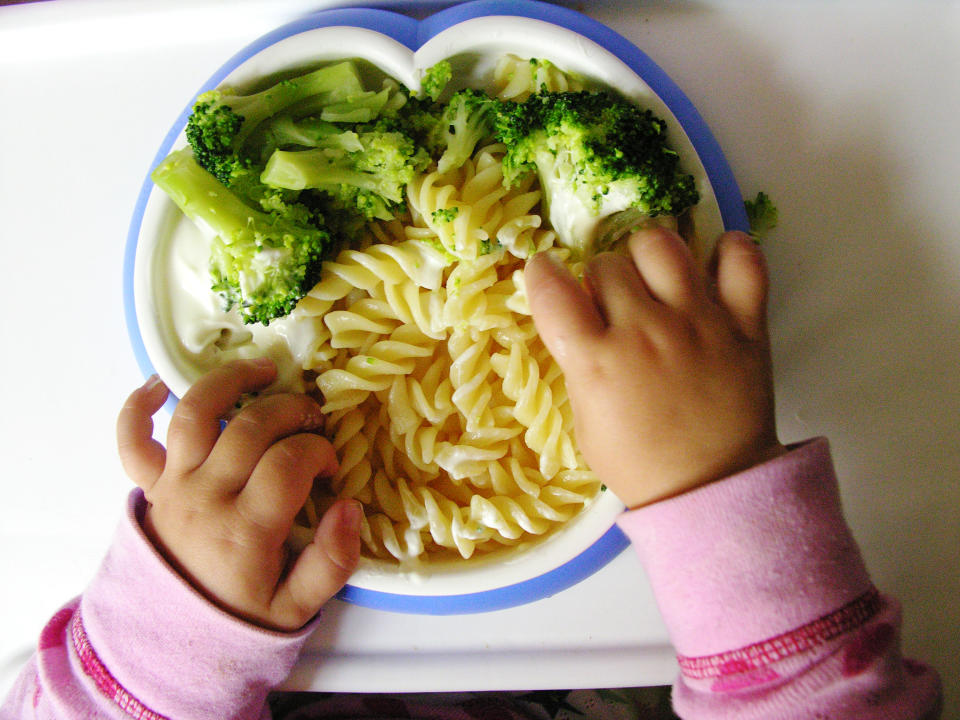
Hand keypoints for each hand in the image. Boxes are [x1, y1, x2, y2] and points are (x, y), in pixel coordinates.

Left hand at [116, 358, 360, 630]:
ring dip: (229, 381)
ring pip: (196, 414)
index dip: (320, 451)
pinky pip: (132, 439)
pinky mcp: (150, 486)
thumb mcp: (297, 608)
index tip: (331, 466)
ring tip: (264, 369)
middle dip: (292, 410)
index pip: (289, 463)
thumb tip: (351, 508)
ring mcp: (173, 487)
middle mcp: (205, 497)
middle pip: (251, 427)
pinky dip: (139, 406)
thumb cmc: (239, 617)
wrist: (169, 639)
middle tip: (313, 422)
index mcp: (246, 529)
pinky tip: (161, 384)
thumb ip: (331, 563)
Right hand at [525, 228, 784, 507]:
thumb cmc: (639, 464)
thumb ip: (580, 363)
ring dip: (649, 256)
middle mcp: (645, 329)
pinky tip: (713, 268)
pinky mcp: (745, 322)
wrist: (712, 490)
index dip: (543, 274)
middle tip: (612, 305)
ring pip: (662, 244)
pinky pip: (742, 259)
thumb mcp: (586, 420)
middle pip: (607, 264)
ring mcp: (698, 321)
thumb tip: (582, 320)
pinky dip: (729, 252)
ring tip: (655, 279)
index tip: (548, 275)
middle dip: (601, 279)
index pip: (552, 289)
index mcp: (597, 360)